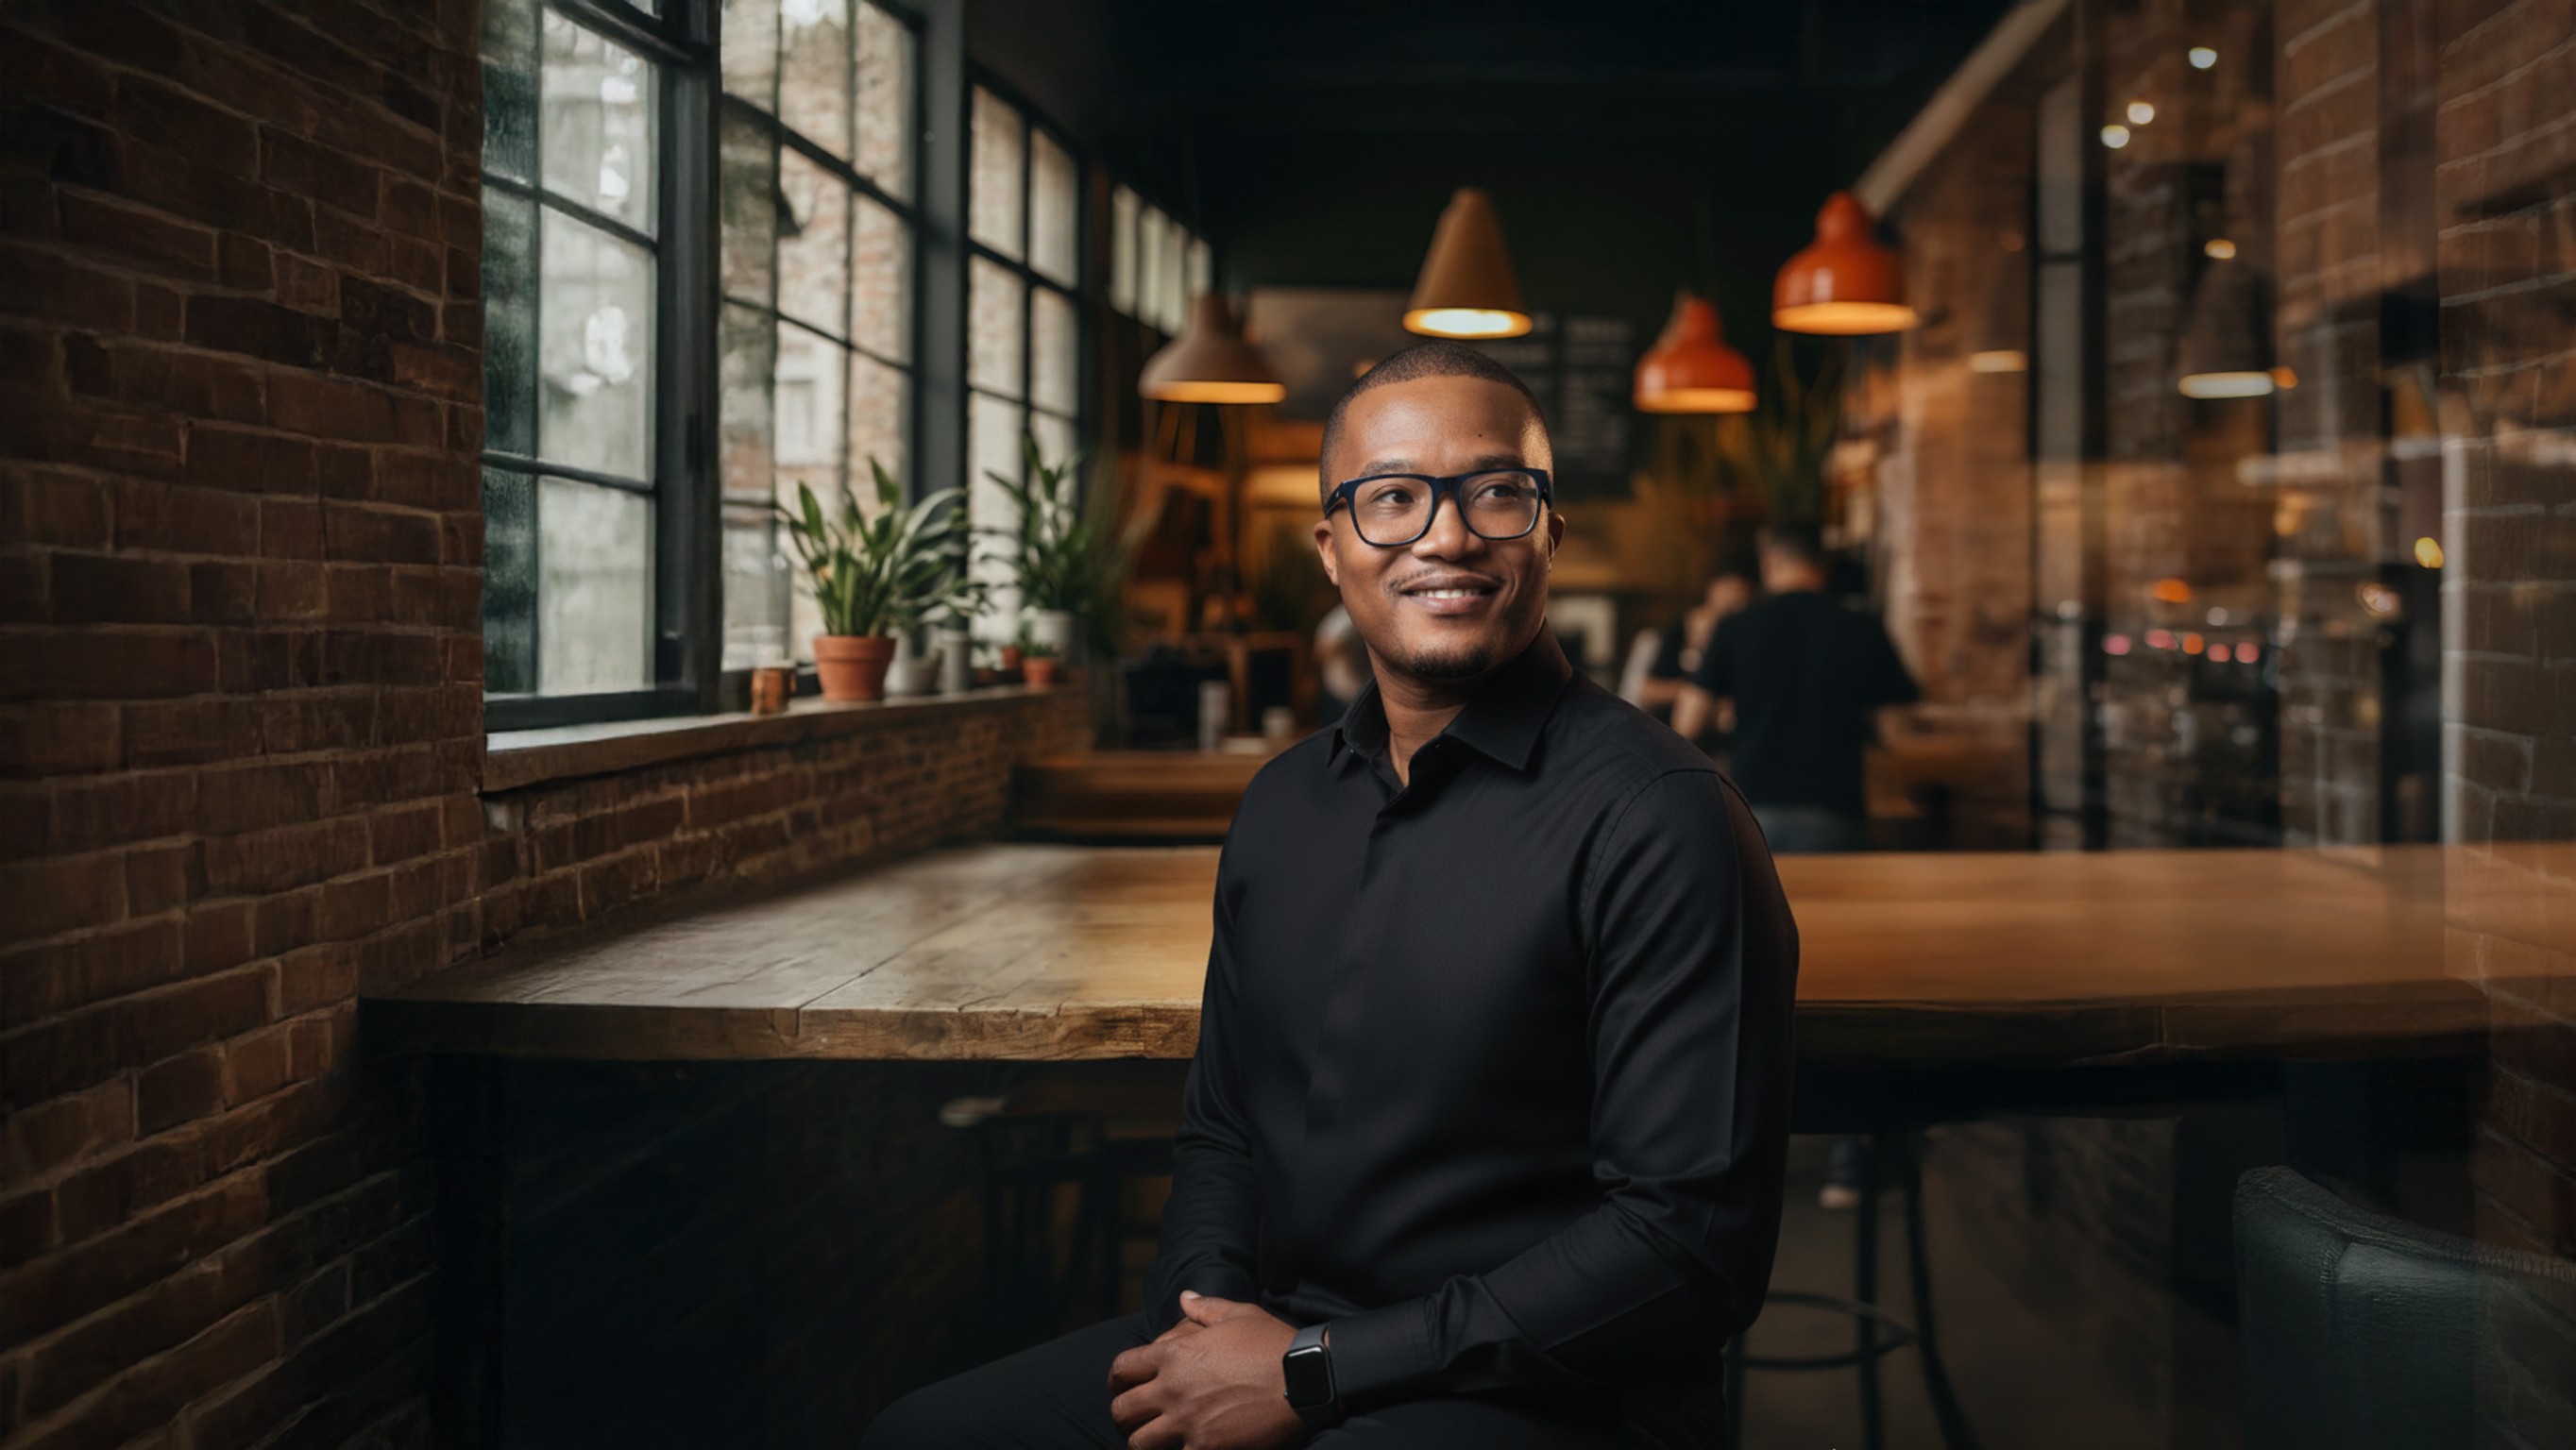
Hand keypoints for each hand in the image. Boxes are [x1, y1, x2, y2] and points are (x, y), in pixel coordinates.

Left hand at [1105, 1290, 1307, 1449]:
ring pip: (1139, 1443)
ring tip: (1155, 1442)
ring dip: (1143, 1442)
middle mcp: (1172, 1388)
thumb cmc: (1272, 1342)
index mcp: (1174, 1353)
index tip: (1122, 1387)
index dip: (1117, 1380)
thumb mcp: (1239, 1314)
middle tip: (1135, 1420)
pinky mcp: (1207, 1447)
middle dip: (1124, 1416)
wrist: (1305, 1377)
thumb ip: (1206, 1307)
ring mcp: (1187, 1421)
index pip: (1122, 1368)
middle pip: (1122, 1410)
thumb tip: (1186, 1296)